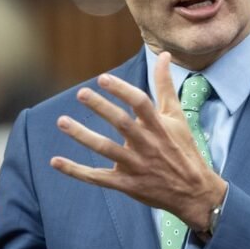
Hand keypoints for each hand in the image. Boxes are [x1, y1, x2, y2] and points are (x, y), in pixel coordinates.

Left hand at [50, 52, 226, 229]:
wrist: (193, 192)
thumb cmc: (183, 149)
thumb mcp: (177, 117)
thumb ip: (165, 86)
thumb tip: (164, 55)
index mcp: (159, 127)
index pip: (141, 104)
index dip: (122, 90)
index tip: (103, 78)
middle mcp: (147, 145)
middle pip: (122, 123)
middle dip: (101, 108)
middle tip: (81, 93)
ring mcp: (136, 166)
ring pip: (106, 149)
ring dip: (82, 136)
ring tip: (62, 121)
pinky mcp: (127, 184)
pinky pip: (97, 177)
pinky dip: (76, 171)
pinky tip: (55, 161)